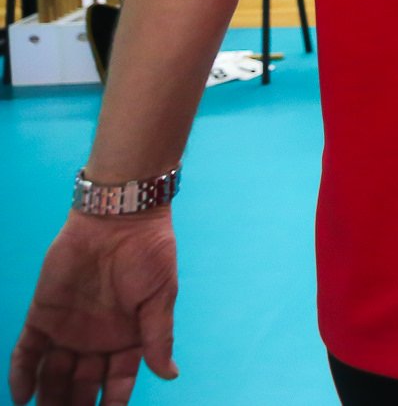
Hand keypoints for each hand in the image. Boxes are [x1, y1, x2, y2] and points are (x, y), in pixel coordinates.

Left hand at [8, 210, 179, 405]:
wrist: (118, 217)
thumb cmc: (149, 254)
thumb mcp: (161, 297)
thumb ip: (159, 337)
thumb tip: (170, 374)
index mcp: (128, 337)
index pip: (118, 381)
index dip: (113, 402)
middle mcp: (96, 339)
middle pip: (82, 384)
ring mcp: (67, 329)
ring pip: (53, 375)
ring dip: (48, 398)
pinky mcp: (42, 316)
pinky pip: (27, 352)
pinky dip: (22, 375)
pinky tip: (20, 398)